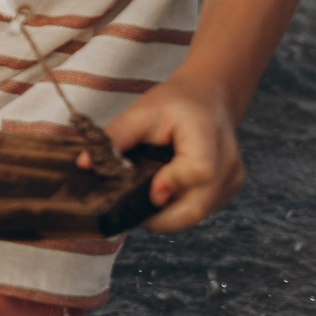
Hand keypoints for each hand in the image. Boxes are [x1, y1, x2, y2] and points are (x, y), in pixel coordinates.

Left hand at [104, 72, 244, 232]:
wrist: (208, 98)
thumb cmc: (173, 104)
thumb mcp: (141, 111)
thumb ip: (116, 137)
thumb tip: (84, 164)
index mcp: (205, 132)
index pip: (199, 170)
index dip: (171, 184)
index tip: (150, 192)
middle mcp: (227, 160)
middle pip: (198, 207)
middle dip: (160, 217)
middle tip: (132, 207)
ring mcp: (232, 178)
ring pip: (197, 214)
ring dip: (168, 214)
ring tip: (148, 190)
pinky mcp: (229, 190)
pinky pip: (201, 210)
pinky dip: (178, 207)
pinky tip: (165, 188)